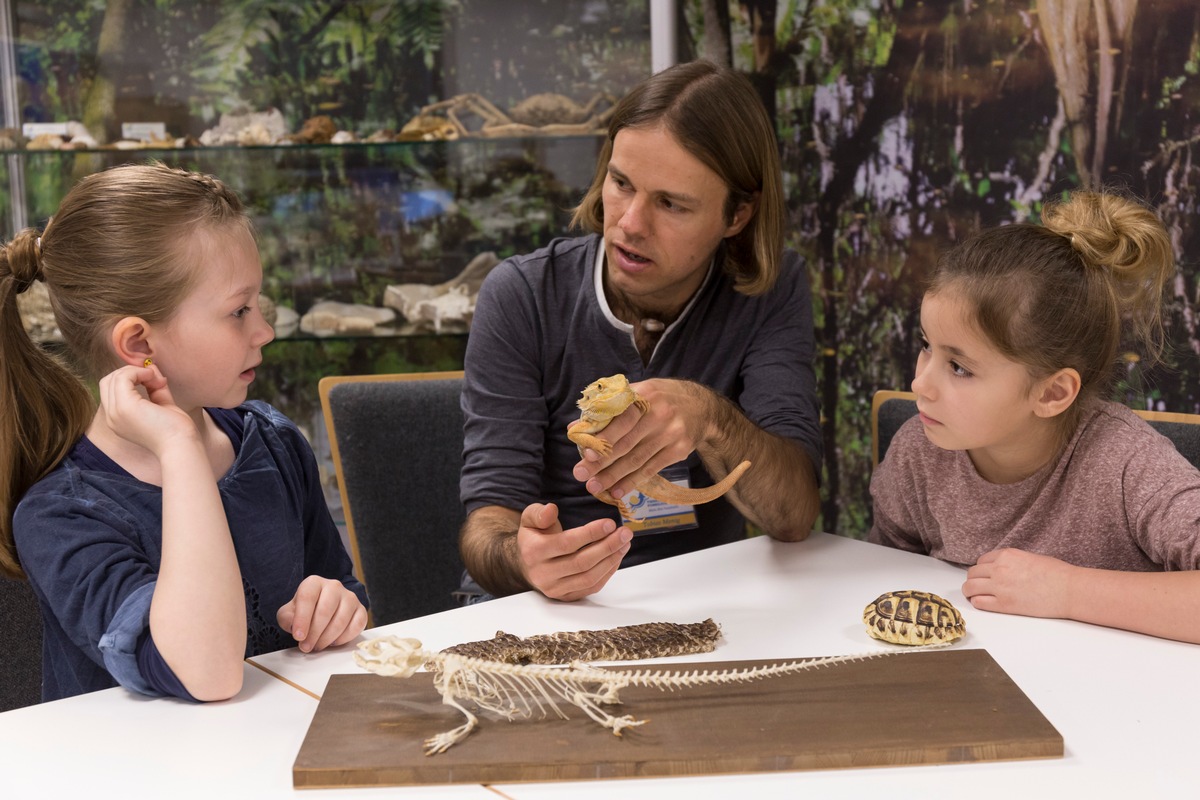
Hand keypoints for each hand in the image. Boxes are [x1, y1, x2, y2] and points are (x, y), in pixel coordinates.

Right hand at [96, 363, 195, 455]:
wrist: (182, 446)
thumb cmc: (176, 430)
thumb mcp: (161, 404)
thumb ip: (153, 387)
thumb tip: (150, 368)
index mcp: (118, 419)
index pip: (110, 389)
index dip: (129, 378)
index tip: (153, 380)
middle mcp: (111, 417)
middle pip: (108, 381)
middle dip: (131, 372)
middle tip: (155, 378)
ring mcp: (116, 412)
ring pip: (114, 377)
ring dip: (136, 372)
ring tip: (157, 381)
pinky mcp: (125, 407)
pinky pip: (123, 377)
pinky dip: (139, 372)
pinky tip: (155, 380)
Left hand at [277, 575, 368, 652]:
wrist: (323, 608)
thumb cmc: (306, 610)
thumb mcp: (289, 612)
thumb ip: (286, 617)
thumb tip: (294, 626)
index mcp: (314, 583)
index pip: (308, 598)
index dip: (302, 619)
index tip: (298, 637)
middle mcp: (334, 586)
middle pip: (325, 611)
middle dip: (314, 633)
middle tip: (306, 646)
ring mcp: (350, 597)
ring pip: (340, 620)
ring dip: (327, 638)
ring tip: (317, 646)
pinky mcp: (361, 609)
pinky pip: (356, 626)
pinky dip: (344, 638)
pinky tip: (333, 641)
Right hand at [517, 503, 632, 600]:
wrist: (526, 564)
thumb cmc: (534, 537)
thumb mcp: (530, 519)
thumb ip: (540, 513)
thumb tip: (551, 509)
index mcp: (534, 552)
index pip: (566, 544)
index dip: (590, 534)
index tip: (610, 523)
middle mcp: (543, 574)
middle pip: (581, 563)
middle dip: (607, 547)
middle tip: (625, 533)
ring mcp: (555, 589)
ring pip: (589, 578)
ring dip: (611, 560)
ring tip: (625, 544)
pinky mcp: (566, 597)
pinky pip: (592, 587)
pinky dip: (608, 572)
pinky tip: (616, 557)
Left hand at [572, 378, 706, 501]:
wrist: (702, 407)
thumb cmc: (661, 399)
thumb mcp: (638, 392)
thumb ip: (607, 409)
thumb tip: (574, 429)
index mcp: (644, 395)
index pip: (621, 418)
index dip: (603, 437)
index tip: (584, 452)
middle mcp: (659, 414)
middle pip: (626, 443)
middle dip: (601, 462)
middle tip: (581, 475)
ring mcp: (671, 434)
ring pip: (636, 459)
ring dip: (613, 476)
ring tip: (594, 487)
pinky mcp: (679, 450)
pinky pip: (650, 469)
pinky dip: (632, 482)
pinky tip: (616, 490)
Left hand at [962, 548, 1075, 618]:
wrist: (1069, 590)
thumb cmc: (1057, 574)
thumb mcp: (1030, 557)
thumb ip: (1011, 561)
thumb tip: (1002, 568)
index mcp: (1007, 555)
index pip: (981, 561)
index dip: (982, 569)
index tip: (984, 575)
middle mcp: (1000, 568)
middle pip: (972, 573)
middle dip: (974, 580)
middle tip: (978, 586)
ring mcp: (1000, 587)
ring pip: (970, 587)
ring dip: (970, 592)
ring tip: (974, 595)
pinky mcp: (1004, 604)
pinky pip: (979, 603)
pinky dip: (978, 603)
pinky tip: (983, 603)